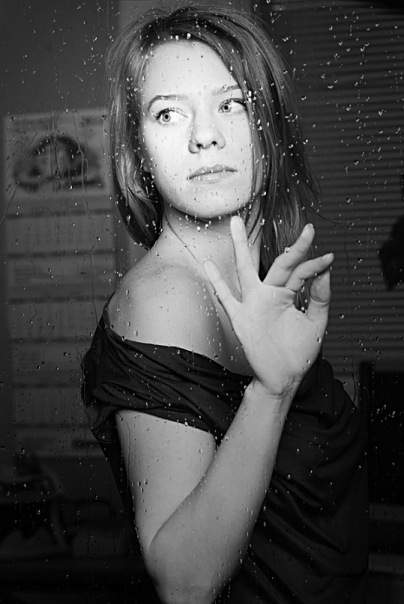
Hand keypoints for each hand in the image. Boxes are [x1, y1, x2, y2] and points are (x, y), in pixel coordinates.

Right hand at [203, 217, 332, 397]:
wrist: (282, 378)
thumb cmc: (297, 353)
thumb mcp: (315, 324)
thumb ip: (320, 298)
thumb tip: (325, 272)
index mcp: (288, 295)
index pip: (301, 273)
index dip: (315, 265)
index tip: (329, 258)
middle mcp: (270, 295)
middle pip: (280, 264)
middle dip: (294, 248)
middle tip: (307, 229)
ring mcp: (254, 304)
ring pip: (246, 270)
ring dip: (241, 247)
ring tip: (235, 224)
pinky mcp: (242, 318)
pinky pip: (227, 298)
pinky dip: (217, 282)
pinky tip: (209, 265)